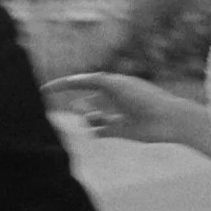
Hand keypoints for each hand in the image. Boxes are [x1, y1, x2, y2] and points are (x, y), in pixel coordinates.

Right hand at [48, 73, 184, 143]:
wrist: (167, 119)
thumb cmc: (145, 98)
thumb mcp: (117, 85)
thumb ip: (95, 81)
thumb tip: (75, 79)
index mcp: (110, 83)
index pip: (80, 82)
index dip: (62, 85)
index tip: (43, 90)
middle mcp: (110, 98)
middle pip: (82, 103)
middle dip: (81, 108)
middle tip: (93, 113)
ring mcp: (114, 115)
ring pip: (88, 118)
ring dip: (89, 119)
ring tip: (99, 120)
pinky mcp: (119, 131)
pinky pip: (98, 131)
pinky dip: (96, 130)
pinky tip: (101, 129)